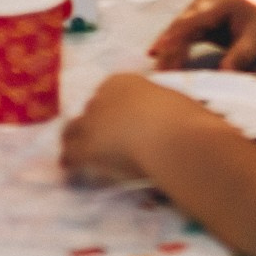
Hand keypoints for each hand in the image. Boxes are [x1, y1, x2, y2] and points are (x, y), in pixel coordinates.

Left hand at [61, 73, 225, 184]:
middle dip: (91, 126)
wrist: (174, 138)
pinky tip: (72, 173)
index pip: (106, 95)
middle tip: (97, 143)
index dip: (109, 112)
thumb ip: (158, 111)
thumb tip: (163, 123)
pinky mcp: (87, 147)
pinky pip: (71, 156)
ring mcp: (91, 121)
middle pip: (88, 112)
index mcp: (124, 82)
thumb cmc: (184, 119)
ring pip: (72, 132)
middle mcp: (103, 96)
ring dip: (75, 143)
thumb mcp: (170, 105)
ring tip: (76, 158)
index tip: (115, 124)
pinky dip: (71, 164)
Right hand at [149, 0, 255, 70]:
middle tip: (158, 70)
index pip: (194, 18)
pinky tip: (163, 58)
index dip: (177, 34)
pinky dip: (176, 46)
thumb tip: (224, 74)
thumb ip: (241, 55)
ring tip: (158, 70)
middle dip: (168, 46)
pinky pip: (185, 31)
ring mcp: (202, 6)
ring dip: (169, 48)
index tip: (161, 48)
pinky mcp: (201, 16)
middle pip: (182, 23)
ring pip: (180, 28)